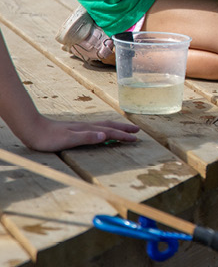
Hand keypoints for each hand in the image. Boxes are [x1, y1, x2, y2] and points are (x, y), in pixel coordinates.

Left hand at [15, 113, 139, 151]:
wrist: (31, 128)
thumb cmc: (47, 137)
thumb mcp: (67, 140)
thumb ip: (87, 137)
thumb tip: (105, 136)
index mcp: (87, 130)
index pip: (109, 132)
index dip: (123, 135)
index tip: (135, 138)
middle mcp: (86, 126)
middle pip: (109, 126)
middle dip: (123, 129)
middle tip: (137, 131)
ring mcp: (80, 127)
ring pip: (103, 126)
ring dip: (115, 127)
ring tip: (124, 128)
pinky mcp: (74, 129)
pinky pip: (96, 127)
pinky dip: (105, 128)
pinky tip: (101, 130)